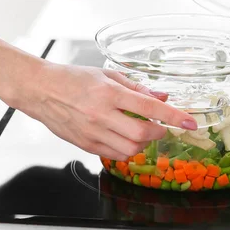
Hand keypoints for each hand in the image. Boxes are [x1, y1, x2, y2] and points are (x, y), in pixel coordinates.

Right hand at [16, 63, 197, 160]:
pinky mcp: (85, 145)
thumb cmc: (72, 78)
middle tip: (159, 126)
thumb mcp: (107, 74)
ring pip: (130, 150)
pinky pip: (114, 155)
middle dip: (158, 133)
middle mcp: (101, 115)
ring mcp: (92, 133)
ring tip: (139, 131)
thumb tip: (161, 97)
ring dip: (143, 144)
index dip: (173, 116)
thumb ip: (136, 87)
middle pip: (142, 135)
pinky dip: (126, 150)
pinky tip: (124, 137)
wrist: (40, 90)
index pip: (150, 108)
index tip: (189, 121)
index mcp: (108, 93)